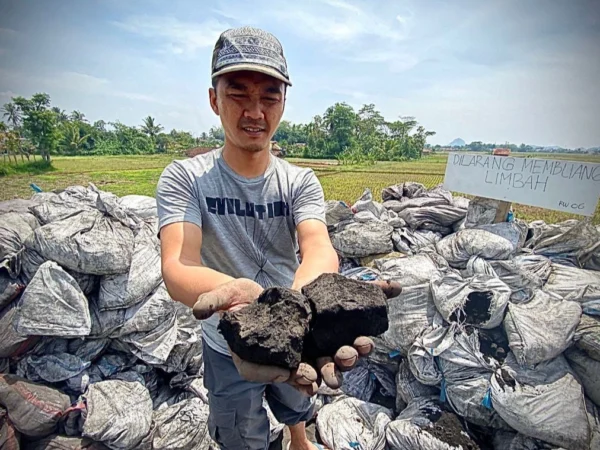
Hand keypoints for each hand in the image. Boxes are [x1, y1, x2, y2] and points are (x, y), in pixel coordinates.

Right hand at [193, 278, 400, 396]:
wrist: (261, 290)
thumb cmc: (240, 297)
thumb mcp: (225, 294)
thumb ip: (211, 302)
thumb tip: (198, 312)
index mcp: (252, 355)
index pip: (257, 371)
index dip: (270, 375)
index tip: (287, 374)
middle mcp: (277, 359)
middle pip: (293, 373)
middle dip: (310, 376)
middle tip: (324, 377)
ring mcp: (298, 351)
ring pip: (318, 364)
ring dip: (336, 363)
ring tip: (350, 356)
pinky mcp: (315, 340)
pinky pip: (332, 349)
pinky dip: (347, 348)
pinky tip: (362, 343)